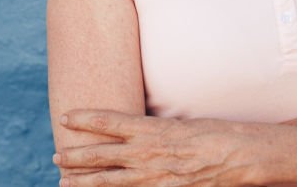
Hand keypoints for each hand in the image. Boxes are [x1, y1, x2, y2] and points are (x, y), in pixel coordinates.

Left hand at [54, 111, 254, 185]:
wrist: (239, 155)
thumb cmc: (215, 134)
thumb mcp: (181, 125)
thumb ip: (155, 132)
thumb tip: (136, 133)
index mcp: (151, 129)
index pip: (109, 122)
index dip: (85, 119)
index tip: (66, 116)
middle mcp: (147, 153)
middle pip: (101, 155)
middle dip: (76, 156)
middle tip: (57, 157)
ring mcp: (153, 177)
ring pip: (109, 181)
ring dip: (84, 181)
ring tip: (64, 181)